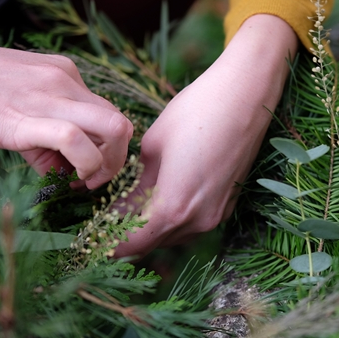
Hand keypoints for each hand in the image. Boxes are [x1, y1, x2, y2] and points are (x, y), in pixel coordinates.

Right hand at [0, 40, 132, 188]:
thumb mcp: (20, 103)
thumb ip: (47, 134)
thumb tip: (63, 169)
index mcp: (66, 75)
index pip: (110, 115)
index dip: (109, 148)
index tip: (89, 168)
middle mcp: (66, 81)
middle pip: (122, 123)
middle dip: (117, 159)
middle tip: (93, 178)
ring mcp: (50, 96)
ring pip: (114, 129)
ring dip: (108, 166)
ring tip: (83, 180)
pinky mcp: (25, 118)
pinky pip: (75, 141)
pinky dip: (85, 166)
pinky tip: (69, 178)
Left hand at [115, 15, 297, 257]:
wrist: (246, 94)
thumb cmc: (194, 112)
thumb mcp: (153, 147)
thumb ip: (136, 183)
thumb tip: (124, 201)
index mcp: (173, 207)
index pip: (132, 243)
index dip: (108, 243)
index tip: (92, 236)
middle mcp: (198, 221)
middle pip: (152, 242)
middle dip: (127, 235)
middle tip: (106, 219)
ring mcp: (216, 215)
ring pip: (172, 234)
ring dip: (150, 227)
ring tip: (130, 207)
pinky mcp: (228, 204)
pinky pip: (191, 223)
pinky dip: (172, 218)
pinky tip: (161, 198)